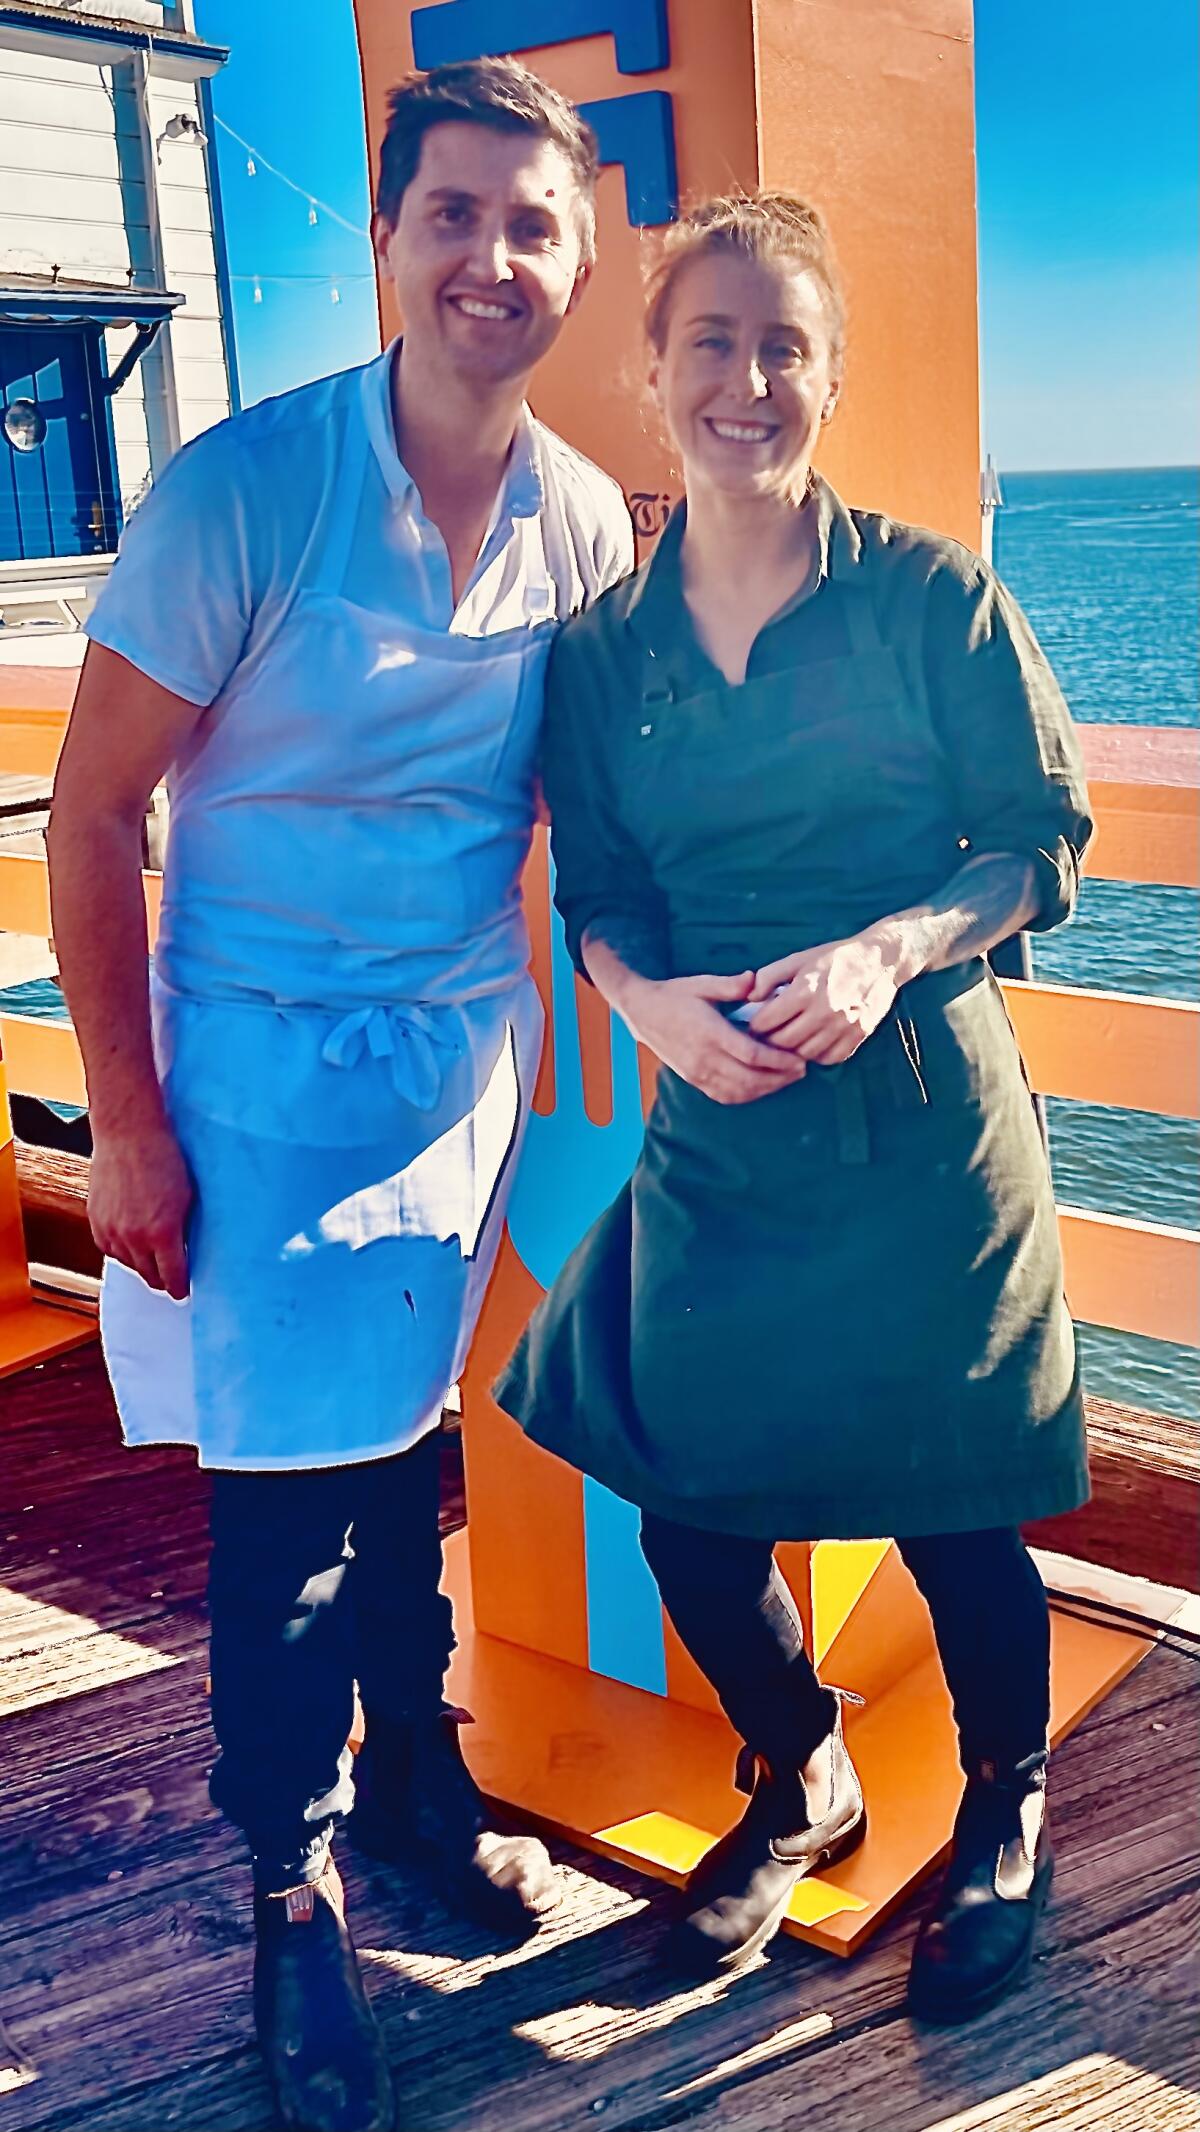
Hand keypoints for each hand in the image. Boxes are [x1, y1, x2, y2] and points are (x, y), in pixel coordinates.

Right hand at [88, 1113, 193, 1299]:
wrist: (129, 1133)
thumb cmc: (165, 1158)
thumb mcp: (188, 1197)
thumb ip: (185, 1229)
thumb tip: (186, 1252)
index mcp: (163, 1233)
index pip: (172, 1277)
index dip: (180, 1288)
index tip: (184, 1292)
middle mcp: (134, 1238)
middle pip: (149, 1276)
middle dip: (162, 1279)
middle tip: (171, 1278)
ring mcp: (111, 1231)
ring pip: (128, 1265)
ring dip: (142, 1265)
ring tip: (154, 1258)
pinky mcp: (96, 1221)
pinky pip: (109, 1250)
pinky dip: (122, 1251)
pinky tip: (133, 1243)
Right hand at [621, 970, 806, 1104]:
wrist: (642, 1012)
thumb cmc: (675, 995)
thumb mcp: (702, 984)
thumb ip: (731, 984)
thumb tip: (756, 982)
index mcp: (710, 1033)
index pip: (752, 1055)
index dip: (779, 1061)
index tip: (799, 1059)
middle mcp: (704, 1058)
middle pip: (750, 1079)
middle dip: (780, 1078)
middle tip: (801, 1070)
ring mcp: (697, 1073)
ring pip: (739, 1091)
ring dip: (766, 1089)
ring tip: (786, 1079)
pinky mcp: (693, 1080)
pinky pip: (725, 1095)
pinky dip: (747, 1095)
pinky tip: (761, 1087)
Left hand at [748, 928, 902, 1064]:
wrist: (880, 961)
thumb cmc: (835, 959)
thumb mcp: (799, 959)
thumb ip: (769, 976)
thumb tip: (750, 998)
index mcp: (805, 990)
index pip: (768, 1021)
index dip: (755, 1025)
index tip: (754, 1024)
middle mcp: (824, 1011)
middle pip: (784, 1042)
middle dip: (770, 1041)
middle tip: (767, 1036)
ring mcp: (843, 1027)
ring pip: (805, 1054)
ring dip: (793, 1050)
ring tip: (789, 1039)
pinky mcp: (858, 1036)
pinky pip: (829, 1058)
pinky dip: (817, 1055)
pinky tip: (813, 1042)